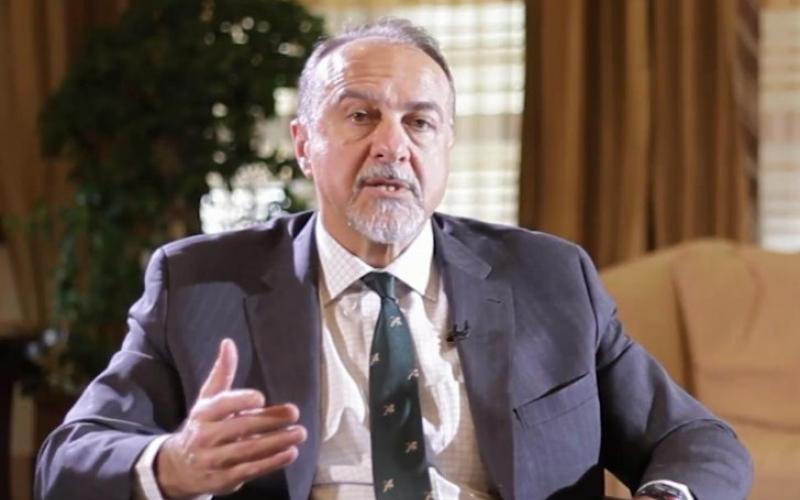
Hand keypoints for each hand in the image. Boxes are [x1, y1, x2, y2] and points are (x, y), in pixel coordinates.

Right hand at [155, 338, 306, 497]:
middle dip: (269, 421)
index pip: (221, 405)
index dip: (240, 400)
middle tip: (294, 414)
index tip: (261, 398)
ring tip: (299, 434)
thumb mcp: (207, 400)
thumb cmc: (202, 426)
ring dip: (277, 442)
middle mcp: (206, 437)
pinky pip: (251, 470)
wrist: (179, 468)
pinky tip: (290, 453)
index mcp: (203, 414)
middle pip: (240, 428)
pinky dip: (272, 462)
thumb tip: (228, 343)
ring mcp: (214, 460)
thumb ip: (222, 373)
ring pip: (248, 450)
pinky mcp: (225, 479)